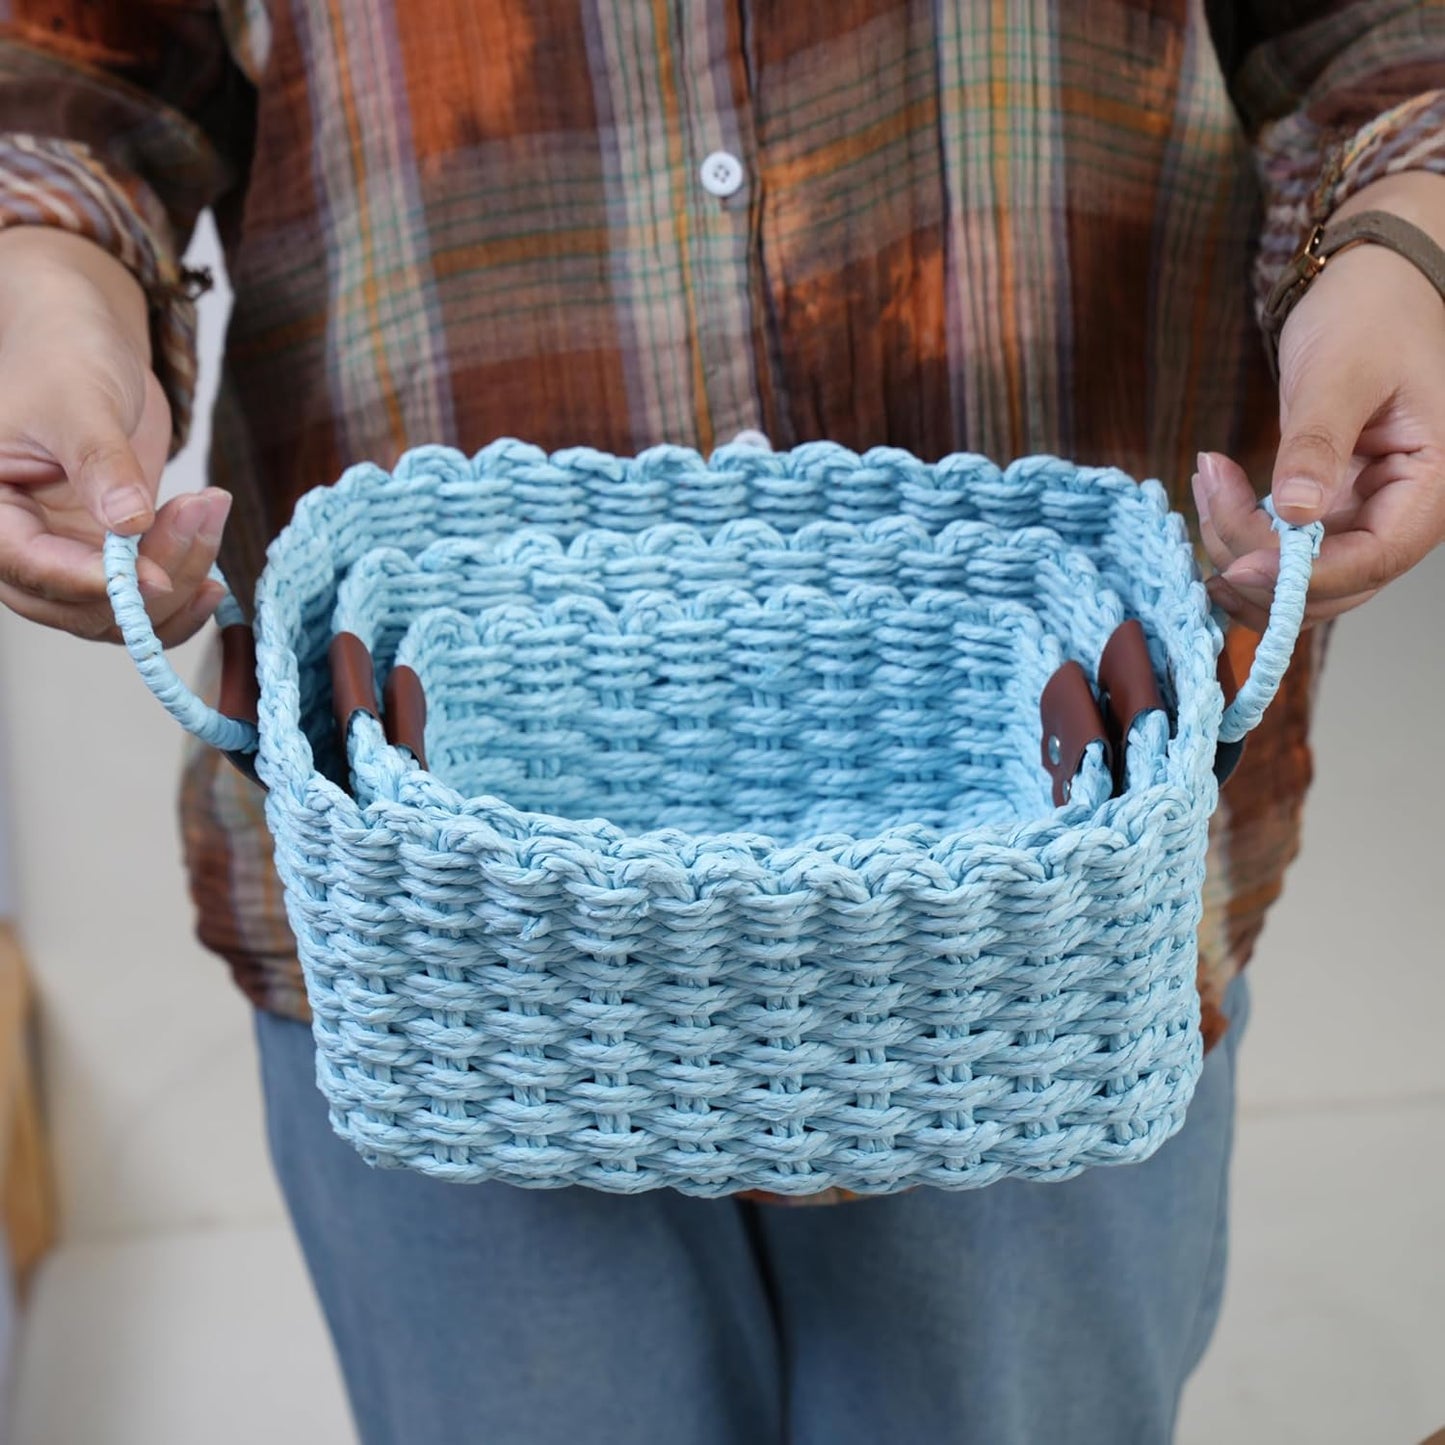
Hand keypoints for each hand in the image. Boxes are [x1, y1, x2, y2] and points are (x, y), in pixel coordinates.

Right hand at [0, 227, 229, 642]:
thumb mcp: (80, 399)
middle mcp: (18, 543)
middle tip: (203, 512)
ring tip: (212, 508)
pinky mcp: (106, 558)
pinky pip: (143, 603)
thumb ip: (102, 462)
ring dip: (178, 576)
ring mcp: (64, 556)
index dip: (94, 584)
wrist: (85, 344)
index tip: (156, 576)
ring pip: (119, 612)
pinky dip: (182, 592)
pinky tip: (215, 573)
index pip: (29, 567)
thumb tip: (129, 523)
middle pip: (79, 605)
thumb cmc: (63, 355)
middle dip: (151, 576)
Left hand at [1194, 172, 1444, 632]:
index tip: (1239, 564)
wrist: (1369, 284)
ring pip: (1297, 574)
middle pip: (1331, 583)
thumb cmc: (1370, 314)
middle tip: (1209, 503)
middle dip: (1260, 565)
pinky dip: (1240, 532)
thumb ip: (1318, 443)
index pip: (1372, 560)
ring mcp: (1362, 515)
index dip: (1303, 577)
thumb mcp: (1341, 372)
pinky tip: (1213, 490)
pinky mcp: (1327, 508)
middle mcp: (1402, 512)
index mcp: (1430, 484)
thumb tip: (1296, 512)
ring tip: (1207, 479)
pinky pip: (1281, 547)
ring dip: (1240, 548)